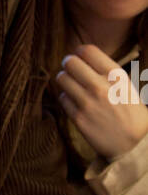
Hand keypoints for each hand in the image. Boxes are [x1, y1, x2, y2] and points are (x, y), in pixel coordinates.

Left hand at [56, 44, 147, 158]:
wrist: (133, 144)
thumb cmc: (130, 112)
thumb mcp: (125, 86)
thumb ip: (106, 72)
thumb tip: (83, 57)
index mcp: (115, 75)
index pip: (87, 50)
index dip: (80, 52)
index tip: (79, 57)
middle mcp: (100, 86)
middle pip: (70, 62)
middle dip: (68, 64)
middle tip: (70, 69)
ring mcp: (87, 102)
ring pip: (62, 79)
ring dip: (65, 80)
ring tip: (71, 85)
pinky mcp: (78, 117)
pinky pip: (62, 98)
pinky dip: (66, 98)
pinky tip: (74, 102)